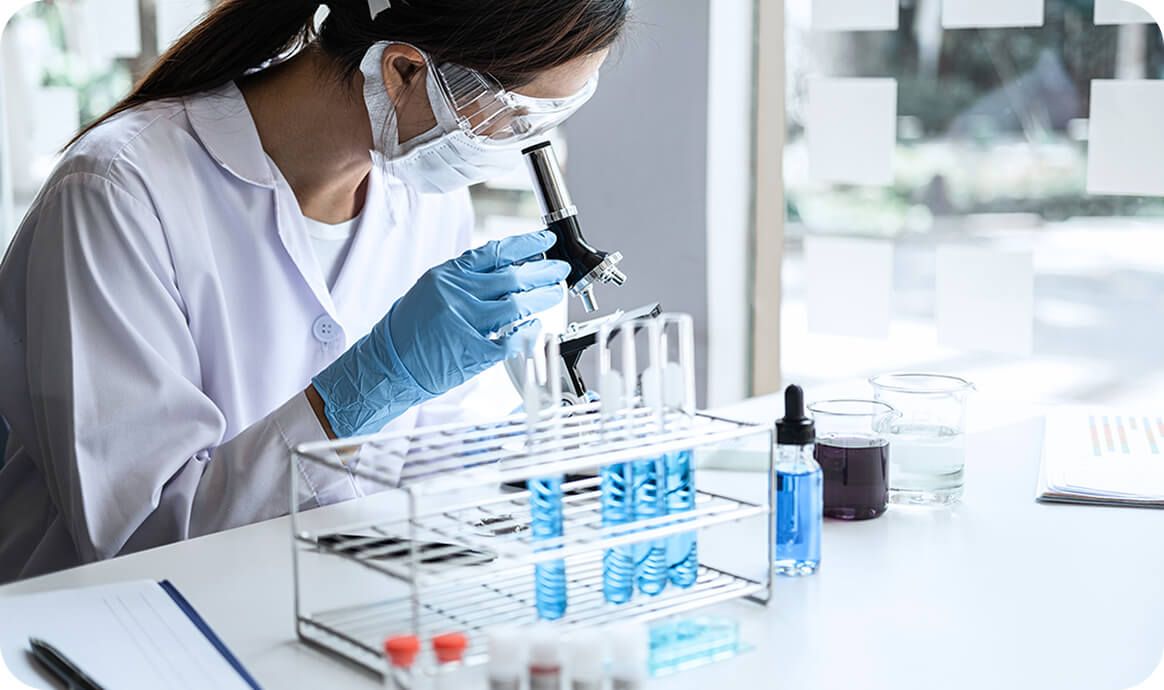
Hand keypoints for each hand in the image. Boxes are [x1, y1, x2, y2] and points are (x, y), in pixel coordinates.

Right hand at [312, 230, 568, 437]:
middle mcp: (458, 296)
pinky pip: (511, 339)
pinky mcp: (474, 352)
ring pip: (518, 306)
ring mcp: (467, 324)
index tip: (545, 242)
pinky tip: (536, 326)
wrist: (388, 364)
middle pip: (513, 277)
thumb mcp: (432, 289)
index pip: (495, 253)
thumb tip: (506, 270)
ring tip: (555, 293)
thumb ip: (467, 279)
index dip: (526, 245)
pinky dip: (527, 332)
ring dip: (542, 298)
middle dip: (543, 272)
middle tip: (560, 270)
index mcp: (449, 276)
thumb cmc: (409, 328)